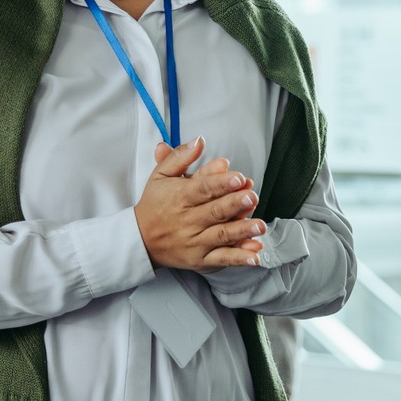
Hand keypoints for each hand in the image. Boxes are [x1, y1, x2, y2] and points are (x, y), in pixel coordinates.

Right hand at [134, 137, 266, 271]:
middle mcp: (188, 220)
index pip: (203, 188)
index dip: (221, 183)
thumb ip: (180, 157)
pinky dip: (239, 258)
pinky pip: (222, 259)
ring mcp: (196, 242)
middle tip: (251, 197)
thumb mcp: (160, 176)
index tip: (238, 177)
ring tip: (259, 226)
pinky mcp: (202, 259)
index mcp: (180, 197)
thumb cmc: (155, 204)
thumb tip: (199, 140)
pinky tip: (255, 257)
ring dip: (242, 231)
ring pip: (221, 235)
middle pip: (215, 211)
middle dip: (235, 204)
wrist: (141, 240)